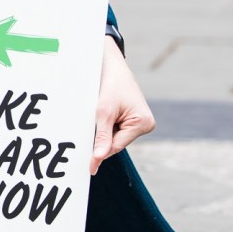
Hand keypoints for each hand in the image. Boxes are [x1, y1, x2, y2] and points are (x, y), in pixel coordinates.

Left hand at [90, 35, 154, 173]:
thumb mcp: (103, 112)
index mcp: (144, 123)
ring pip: (114, 136)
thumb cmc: (110, 84)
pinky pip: (115, 129)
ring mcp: (139, 122)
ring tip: (96, 115)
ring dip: (102, 131)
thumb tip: (98, 159)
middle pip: (116, 142)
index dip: (100, 153)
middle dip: (101, 138)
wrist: (111, 64)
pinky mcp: (132, 118)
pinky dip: (105, 125)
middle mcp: (145, 124)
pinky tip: (100, 115)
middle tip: (87, 130)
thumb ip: (102, 136)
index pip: (117, 146)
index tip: (89, 167)